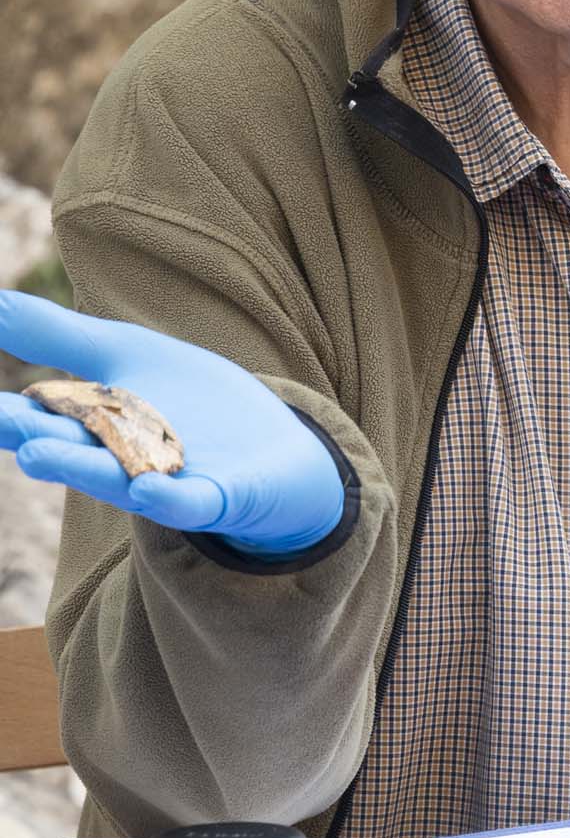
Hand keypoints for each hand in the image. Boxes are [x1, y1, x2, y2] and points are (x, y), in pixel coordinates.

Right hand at [0, 291, 343, 556]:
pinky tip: (146, 489)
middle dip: (30, 434)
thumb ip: (57, 335)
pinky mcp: (216, 496)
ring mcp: (166, 480)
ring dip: (78, 467)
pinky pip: (188, 502)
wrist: (275, 449)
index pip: (40, 415)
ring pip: (116, 477)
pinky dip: (168, 497)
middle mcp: (118, 459)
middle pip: (70, 447)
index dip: (7, 414)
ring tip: (35, 452)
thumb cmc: (189, 400)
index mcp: (91, 426)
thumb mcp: (124, 355)